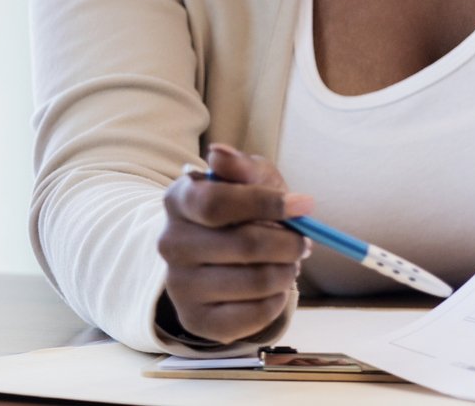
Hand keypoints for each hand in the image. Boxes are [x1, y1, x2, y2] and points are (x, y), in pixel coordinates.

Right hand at [158, 143, 311, 345]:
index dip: (265, 204)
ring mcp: (180, 285)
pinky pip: (254, 316)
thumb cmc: (239, 211)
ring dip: (287, 271)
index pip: (217, 203)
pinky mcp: (196, 320)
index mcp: (179, 200)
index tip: (302, 206)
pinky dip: (278, 301)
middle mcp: (170, 243)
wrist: (214, 258)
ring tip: (289, 263)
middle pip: (244, 244)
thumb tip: (219, 154)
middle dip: (287, 243)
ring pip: (255, 281)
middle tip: (303, 242)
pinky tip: (275, 288)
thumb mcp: (247, 181)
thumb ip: (240, 167)